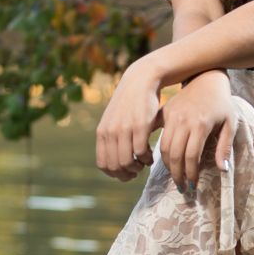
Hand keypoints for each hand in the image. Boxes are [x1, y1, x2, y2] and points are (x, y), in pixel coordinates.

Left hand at [94, 59, 163, 180]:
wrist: (141, 80)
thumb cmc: (130, 104)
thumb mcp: (114, 120)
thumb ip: (111, 138)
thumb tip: (114, 161)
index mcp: (102, 132)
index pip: (103, 164)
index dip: (114, 174)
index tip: (126, 173)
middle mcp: (110, 132)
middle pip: (115, 166)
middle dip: (127, 173)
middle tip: (137, 170)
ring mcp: (124, 129)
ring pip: (127, 162)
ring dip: (137, 167)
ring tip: (144, 163)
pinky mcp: (140, 126)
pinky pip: (141, 152)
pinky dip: (146, 159)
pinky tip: (150, 155)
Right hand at [159, 70, 235, 192]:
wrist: (207, 79)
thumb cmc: (222, 104)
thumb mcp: (230, 124)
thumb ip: (225, 147)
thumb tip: (223, 170)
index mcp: (200, 124)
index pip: (191, 157)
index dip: (191, 174)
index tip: (193, 186)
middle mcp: (183, 120)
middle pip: (175, 155)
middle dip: (177, 175)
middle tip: (182, 188)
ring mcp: (171, 116)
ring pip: (164, 147)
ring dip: (169, 166)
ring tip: (176, 177)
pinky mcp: (165, 112)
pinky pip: (158, 136)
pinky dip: (161, 151)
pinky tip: (167, 161)